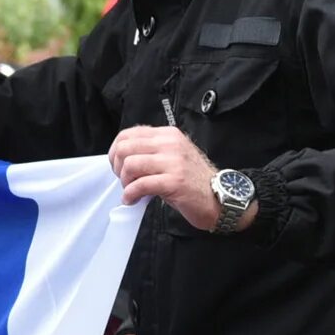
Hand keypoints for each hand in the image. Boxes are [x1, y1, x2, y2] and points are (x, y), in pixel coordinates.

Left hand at [111, 126, 236, 230]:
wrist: (219, 198)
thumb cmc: (193, 181)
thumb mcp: (172, 157)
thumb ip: (151, 151)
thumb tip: (122, 156)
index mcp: (168, 135)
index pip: (128, 134)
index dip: (116, 152)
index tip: (119, 167)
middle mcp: (170, 144)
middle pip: (125, 148)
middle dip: (117, 167)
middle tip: (124, 180)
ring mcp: (174, 162)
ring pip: (130, 165)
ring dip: (125, 182)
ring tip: (130, 191)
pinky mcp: (174, 181)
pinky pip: (140, 185)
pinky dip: (130, 194)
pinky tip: (132, 200)